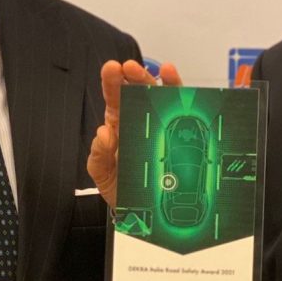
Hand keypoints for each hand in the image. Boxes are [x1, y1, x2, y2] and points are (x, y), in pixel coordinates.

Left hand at [87, 59, 181, 205]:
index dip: (112, 81)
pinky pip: (183, 117)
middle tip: (131, 67)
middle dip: (135, 76)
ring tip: (162, 70)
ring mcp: (161, 127)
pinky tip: (181, 88)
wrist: (143, 213)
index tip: (112, 68)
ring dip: (162, 82)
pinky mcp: (180, 138)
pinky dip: (183, 99)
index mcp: (119, 125)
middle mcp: (140, 121)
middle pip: (139, 92)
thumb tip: (104, 133)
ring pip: (163, 99)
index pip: (114, 98)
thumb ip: (98, 156)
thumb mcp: (102, 175)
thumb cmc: (121, 188)